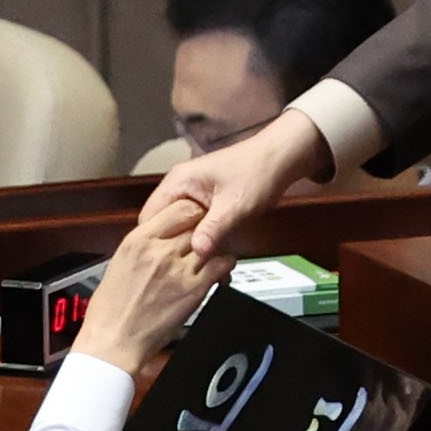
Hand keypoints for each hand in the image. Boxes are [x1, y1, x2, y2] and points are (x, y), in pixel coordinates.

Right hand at [72, 201, 234, 370]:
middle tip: (206, 237)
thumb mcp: (119, 265)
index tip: (194, 219)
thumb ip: (143, 247)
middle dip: (204, 229)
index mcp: (138, 241)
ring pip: (212, 242)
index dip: (191, 212)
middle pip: (197, 223)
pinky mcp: (194, 290)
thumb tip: (158, 238)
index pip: (178, 208)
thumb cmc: (111, 311)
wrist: (114, 341)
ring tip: (212, 255)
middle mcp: (160, 251)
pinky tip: (218, 273)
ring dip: (216, 247)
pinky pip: (222, 266)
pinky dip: (225, 266)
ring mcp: (179, 270)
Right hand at [141, 109, 330, 258]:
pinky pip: (193, 226)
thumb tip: (197, 252)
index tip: (162, 265)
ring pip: (177, 228)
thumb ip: (214, 228)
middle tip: (183, 272)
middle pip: (160, 226)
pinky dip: (200, 241)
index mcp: (177, 182)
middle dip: (170, 248)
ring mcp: (191, 195)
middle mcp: (178, 188)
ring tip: (198, 270)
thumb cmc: (258, 172)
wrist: (281, 158)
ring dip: (187, 247)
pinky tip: (211, 259)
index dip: (153, 242)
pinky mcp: (204, 203)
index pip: (149, 218)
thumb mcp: (235, 204)